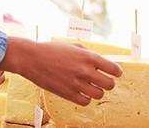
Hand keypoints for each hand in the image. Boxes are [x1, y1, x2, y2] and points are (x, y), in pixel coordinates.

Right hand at [0, 38, 122, 106]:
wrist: (32, 58)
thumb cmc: (52, 50)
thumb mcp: (74, 46)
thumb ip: (89, 54)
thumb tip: (101, 62)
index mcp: (88, 57)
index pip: (113, 69)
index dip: (117, 72)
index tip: (115, 73)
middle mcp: (85, 71)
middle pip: (109, 84)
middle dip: (109, 83)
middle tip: (104, 81)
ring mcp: (76, 83)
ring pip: (99, 95)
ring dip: (97, 91)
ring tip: (92, 87)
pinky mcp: (67, 94)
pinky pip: (85, 102)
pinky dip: (86, 98)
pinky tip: (81, 92)